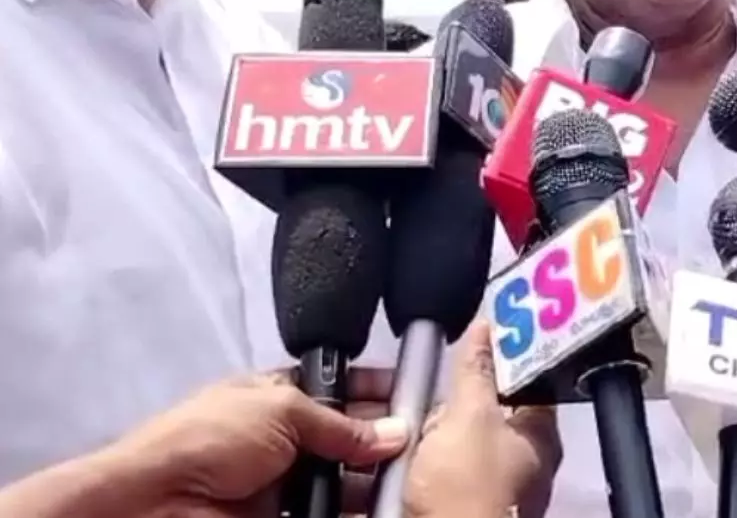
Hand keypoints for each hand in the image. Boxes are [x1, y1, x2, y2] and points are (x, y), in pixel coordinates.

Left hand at [114, 373, 407, 516]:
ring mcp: (287, 485)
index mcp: (279, 397)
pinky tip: (386, 507)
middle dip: (387, 438)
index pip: (340, 387)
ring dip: (377, 480)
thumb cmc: (211, 438)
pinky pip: (332, 513)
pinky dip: (358, 512)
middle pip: (351, 436)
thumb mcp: (280, 410)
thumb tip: (396, 433)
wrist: (153, 504)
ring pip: (347, 481)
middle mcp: (287, 439)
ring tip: (412, 478)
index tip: (418, 393)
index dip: (377, 389)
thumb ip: (340, 424)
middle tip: (426, 442)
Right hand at [406, 320, 562, 517]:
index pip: (524, 383)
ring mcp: (486, 490)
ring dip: (420, 443)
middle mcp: (519, 464)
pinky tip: (396, 473)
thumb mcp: (470, 415)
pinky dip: (409, 473)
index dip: (496, 365)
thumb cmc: (470, 487)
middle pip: (478, 415)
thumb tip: (488, 327)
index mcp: (538, 437)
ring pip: (447, 447)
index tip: (465, 354)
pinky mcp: (454, 510)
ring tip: (405, 446)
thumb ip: (476, 371)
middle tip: (427, 415)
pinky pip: (428, 478)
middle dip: (443, 412)